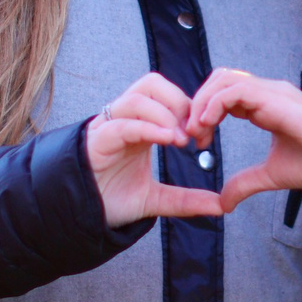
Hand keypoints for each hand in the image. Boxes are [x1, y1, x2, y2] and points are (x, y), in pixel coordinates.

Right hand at [83, 73, 224, 226]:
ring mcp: (108, 128)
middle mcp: (124, 120)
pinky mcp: (97, 142)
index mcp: (140, 125)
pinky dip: (147, 128)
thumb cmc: (111, 200)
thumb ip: (187, 199)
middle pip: (152, 84)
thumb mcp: (157, 199)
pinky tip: (168, 141)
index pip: (166, 95)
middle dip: (178, 101)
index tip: (204, 137)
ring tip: (182, 140)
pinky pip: (122, 124)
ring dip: (165, 114)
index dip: (189, 108)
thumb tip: (221, 206)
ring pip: (136, 98)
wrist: (80, 217)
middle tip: (194, 132)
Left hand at [186, 68, 301, 213]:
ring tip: (196, 132)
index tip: (197, 142)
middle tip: (190, 136)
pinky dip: (215, 104)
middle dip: (197, 104)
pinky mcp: (278, 99)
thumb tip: (223, 203)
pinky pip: (236, 91)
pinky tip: (207, 125)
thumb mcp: (271, 176)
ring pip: (224, 80)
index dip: (204, 113)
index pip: (224, 93)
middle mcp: (268, 92)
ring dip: (202, 103)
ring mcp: (273, 92)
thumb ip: (245, 183)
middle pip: (219, 80)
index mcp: (266, 105)